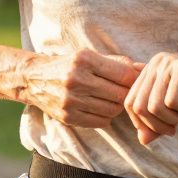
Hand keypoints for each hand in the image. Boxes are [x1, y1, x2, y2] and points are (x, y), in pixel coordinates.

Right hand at [22, 49, 143, 127]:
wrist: (34, 79)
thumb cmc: (69, 65)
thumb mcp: (89, 56)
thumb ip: (117, 63)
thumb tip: (144, 69)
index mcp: (84, 60)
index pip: (124, 75)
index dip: (134, 80)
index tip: (135, 81)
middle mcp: (76, 79)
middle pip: (119, 95)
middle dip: (126, 94)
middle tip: (124, 92)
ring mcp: (71, 100)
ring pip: (112, 110)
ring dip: (116, 107)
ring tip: (110, 99)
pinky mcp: (68, 116)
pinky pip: (100, 121)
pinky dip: (105, 116)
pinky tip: (100, 107)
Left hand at [123, 53, 177, 145]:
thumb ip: (158, 125)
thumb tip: (142, 140)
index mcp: (152, 70)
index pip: (130, 102)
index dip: (145, 123)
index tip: (168, 128)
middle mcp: (157, 62)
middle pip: (138, 106)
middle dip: (158, 124)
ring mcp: (169, 63)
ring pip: (153, 106)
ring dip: (175, 117)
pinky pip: (171, 102)